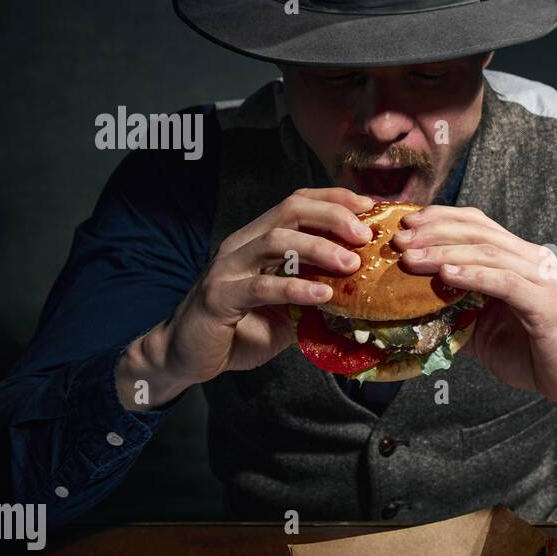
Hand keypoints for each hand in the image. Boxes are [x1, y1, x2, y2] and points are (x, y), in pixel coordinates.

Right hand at [115, 188, 374, 410]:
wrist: (187, 356)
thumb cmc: (240, 330)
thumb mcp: (288, 310)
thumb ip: (317, 296)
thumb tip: (364, 294)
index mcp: (258, 240)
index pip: (297, 203)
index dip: (333, 199)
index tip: (369, 206)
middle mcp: (242, 245)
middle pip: (289, 211)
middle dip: (332, 216)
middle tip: (366, 235)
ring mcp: (228, 268)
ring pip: (275, 241)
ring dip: (318, 248)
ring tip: (351, 264)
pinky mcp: (219, 297)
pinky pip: (261, 286)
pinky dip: (295, 288)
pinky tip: (322, 295)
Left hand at [393, 205, 556, 422]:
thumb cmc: (534, 354)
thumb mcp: (484, 331)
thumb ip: (455, 314)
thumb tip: (408, 315)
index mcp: (519, 259)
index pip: (477, 224)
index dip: (440, 218)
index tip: (404, 225)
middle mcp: (532, 260)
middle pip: (478, 230)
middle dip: (434, 232)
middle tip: (398, 241)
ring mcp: (542, 279)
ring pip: (489, 252)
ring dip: (445, 252)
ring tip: (412, 258)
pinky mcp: (546, 305)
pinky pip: (506, 283)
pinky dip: (475, 275)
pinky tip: (447, 275)